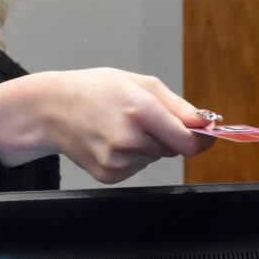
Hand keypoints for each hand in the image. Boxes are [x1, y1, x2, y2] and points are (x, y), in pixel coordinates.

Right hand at [0, 69, 214, 182]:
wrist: (51, 110)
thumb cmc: (95, 90)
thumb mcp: (138, 83)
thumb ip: (177, 106)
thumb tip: (205, 123)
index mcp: (140, 111)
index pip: (188, 141)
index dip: (203, 140)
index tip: (207, 134)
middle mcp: (129, 139)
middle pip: (173, 149)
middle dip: (168, 135)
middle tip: (142, 117)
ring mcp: (118, 161)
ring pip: (155, 158)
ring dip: (148, 145)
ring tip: (121, 126)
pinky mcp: (109, 176)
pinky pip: (138, 168)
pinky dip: (132, 156)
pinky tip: (111, 140)